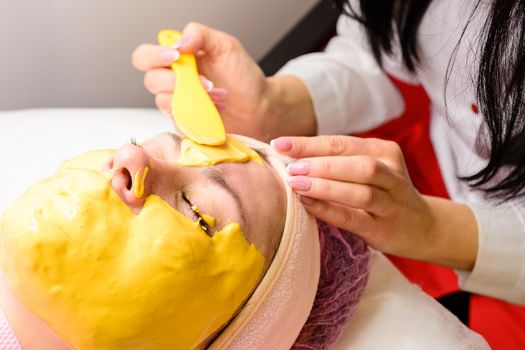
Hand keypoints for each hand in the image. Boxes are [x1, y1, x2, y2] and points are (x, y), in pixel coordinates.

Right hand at [132, 22, 270, 139]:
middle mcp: (172, 82)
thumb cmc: (243, 77)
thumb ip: (200, 35)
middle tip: (205, 82)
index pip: (145, 56)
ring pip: (163, 103)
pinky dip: (196, 115)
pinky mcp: (185, 125)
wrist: (259, 107)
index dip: (153, 56)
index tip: (175, 57)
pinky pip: (178, 122)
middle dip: (175, 81)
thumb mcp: (225, 46)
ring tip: (216, 95)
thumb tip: (179, 42)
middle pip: (150, 81)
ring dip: (192, 98)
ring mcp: (177, 105)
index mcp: (177, 60)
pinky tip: (213, 110)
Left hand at [272, 135, 477, 269]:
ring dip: (325, 185)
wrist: (422, 226)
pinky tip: (307, 204)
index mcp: (383, 151)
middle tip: (290, 168)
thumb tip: (290, 158)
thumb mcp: (367, 171)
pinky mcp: (385, 227)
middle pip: (356, 163)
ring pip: (360, 190)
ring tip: (296, 184)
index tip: (280, 144)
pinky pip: (354, 217)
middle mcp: (391, 173)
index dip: (309, 144)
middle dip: (319, 164)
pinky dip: (329, 209)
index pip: (342, 143)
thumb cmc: (382, 194)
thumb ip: (338, 162)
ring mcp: (391, 202)